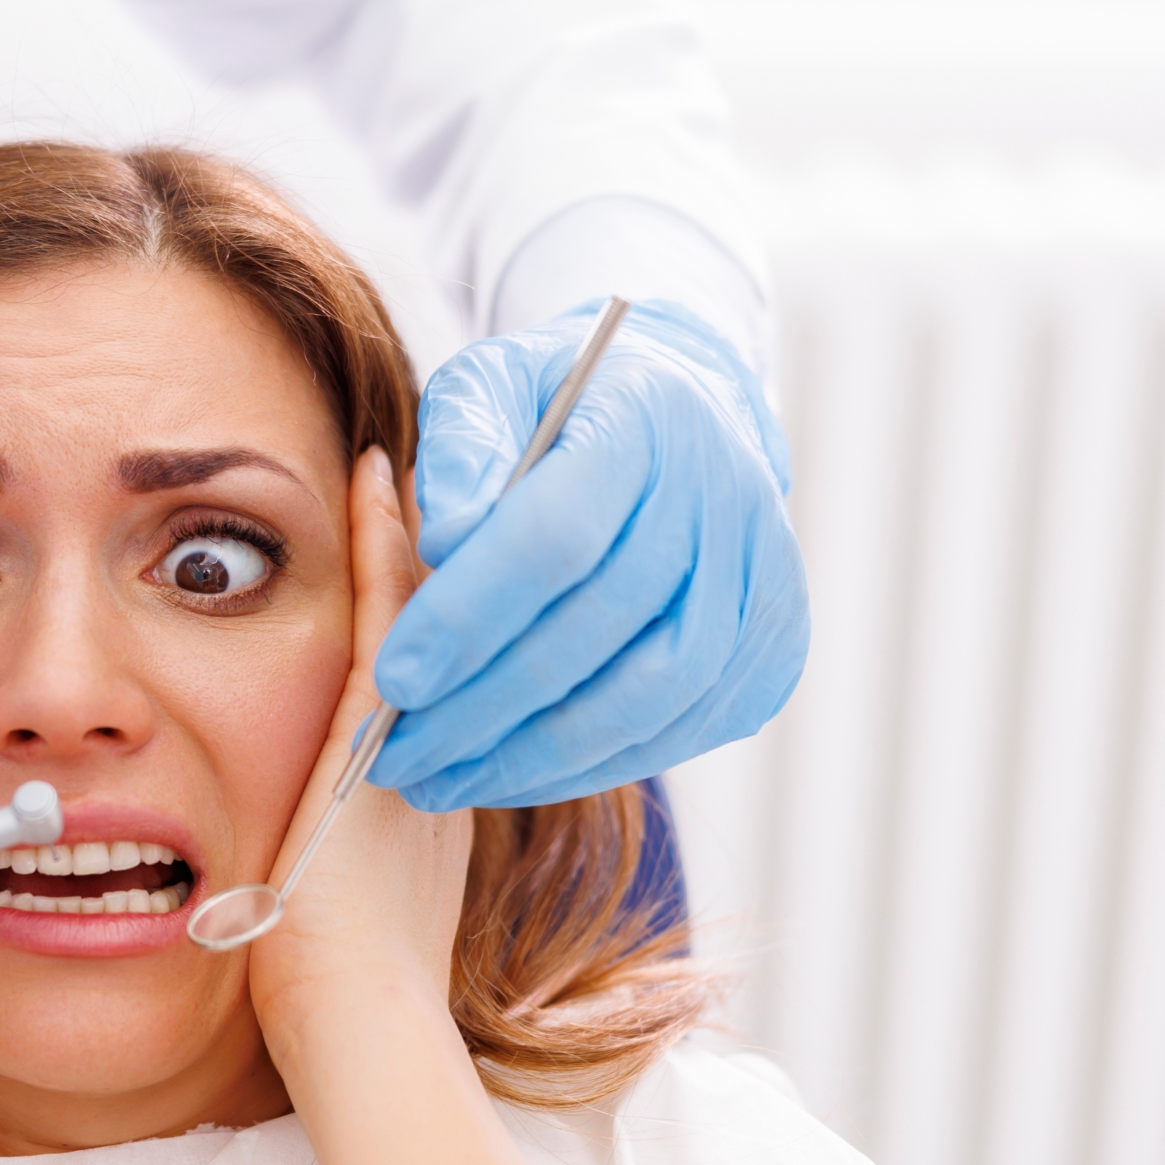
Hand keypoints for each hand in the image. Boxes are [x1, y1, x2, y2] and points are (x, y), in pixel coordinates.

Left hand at [249, 448, 473, 1047]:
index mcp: (432, 783)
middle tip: (433, 464)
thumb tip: (274, 839)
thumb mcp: (332, 897)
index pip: (436, 665)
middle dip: (443, 542)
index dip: (441, 600)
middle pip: (447, 620)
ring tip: (411, 452)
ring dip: (418, 525)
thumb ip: (321, 847)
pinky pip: (393, 609)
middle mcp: (439, 744)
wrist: (356, 1022)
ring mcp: (417, 731)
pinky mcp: (381, 727)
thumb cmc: (327, 988)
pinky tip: (376, 473)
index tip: (428, 534)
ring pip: (432, 604)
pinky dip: (384, 540)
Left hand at [370, 300, 808, 809]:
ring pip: (645, 702)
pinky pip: (676, 733)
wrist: (684, 417)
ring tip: (440, 780)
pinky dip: (585, 767)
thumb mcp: (490, 385)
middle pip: (595, 631)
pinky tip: (510, 772)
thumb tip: (444, 540)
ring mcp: (763, 582)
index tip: (391, 680)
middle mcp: (724, 500)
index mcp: (647, 420)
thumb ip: (460, 448)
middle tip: (394, 756)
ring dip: (531, 757)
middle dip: (481, 708)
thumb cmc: (557, 405)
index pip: (555, 537)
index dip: (468, 617)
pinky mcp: (773, 650)